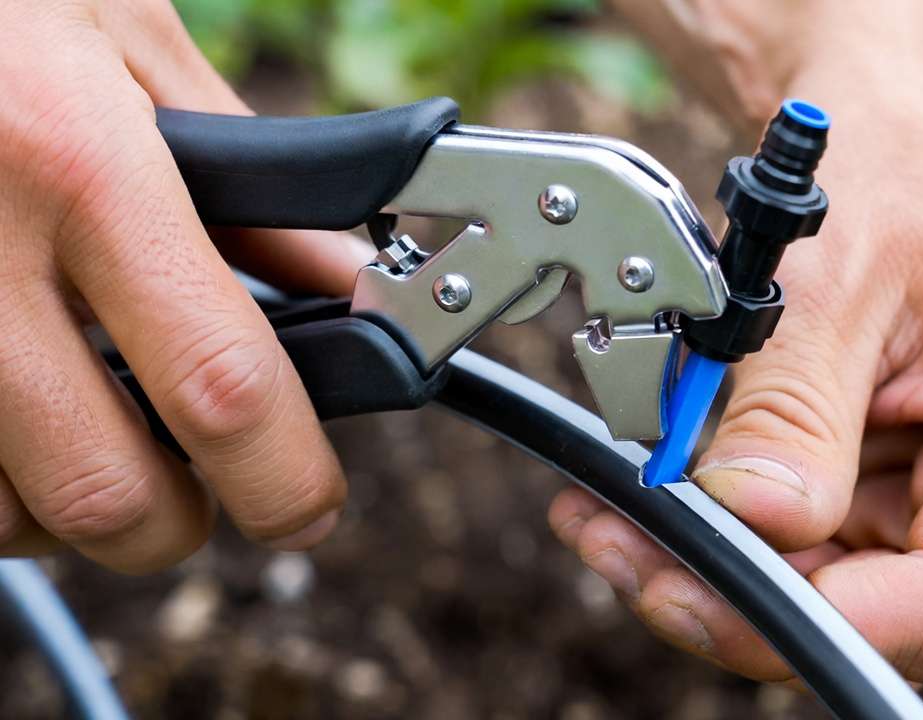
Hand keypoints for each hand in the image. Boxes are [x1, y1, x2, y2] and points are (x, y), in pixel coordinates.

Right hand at [0, 1, 368, 571]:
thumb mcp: (130, 41)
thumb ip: (247, 177)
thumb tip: (341, 279)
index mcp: (79, 164)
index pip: (220, 382)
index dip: (284, 473)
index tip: (308, 501)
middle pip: (104, 490)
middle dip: (177, 517)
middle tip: (202, 481)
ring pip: (3, 513)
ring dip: (72, 499)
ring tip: (97, 426)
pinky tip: (21, 408)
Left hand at [555, 1, 922, 682]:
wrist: (897, 132)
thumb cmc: (899, 169)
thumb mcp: (831, 277)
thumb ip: (792, 409)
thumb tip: (751, 518)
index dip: (814, 619)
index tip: (695, 589)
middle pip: (880, 608)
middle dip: (739, 592)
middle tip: (620, 546)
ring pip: (836, 588)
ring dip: (723, 561)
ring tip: (620, 513)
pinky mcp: (914, 490)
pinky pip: (820, 545)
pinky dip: (737, 529)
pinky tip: (665, 495)